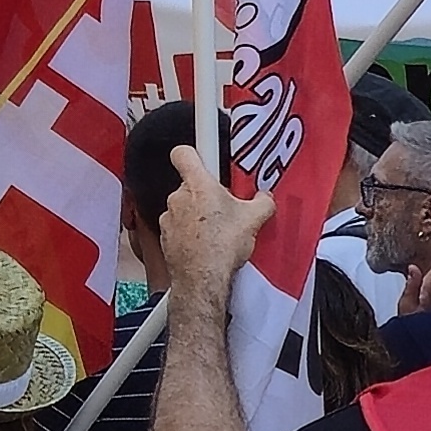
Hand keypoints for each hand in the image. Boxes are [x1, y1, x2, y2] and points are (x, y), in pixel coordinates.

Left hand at [156, 165, 259, 311]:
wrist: (203, 278)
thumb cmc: (222, 246)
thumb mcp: (254, 218)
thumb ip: (262, 201)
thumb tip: (265, 198)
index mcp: (198, 184)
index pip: (183, 153)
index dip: (192, 152)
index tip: (203, 157)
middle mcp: (178, 198)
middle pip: (189, 184)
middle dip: (205, 193)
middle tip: (224, 205)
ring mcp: (169, 218)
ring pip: (183, 208)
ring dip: (196, 214)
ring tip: (217, 228)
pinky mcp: (165, 238)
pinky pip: (178, 228)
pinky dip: (189, 233)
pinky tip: (206, 243)